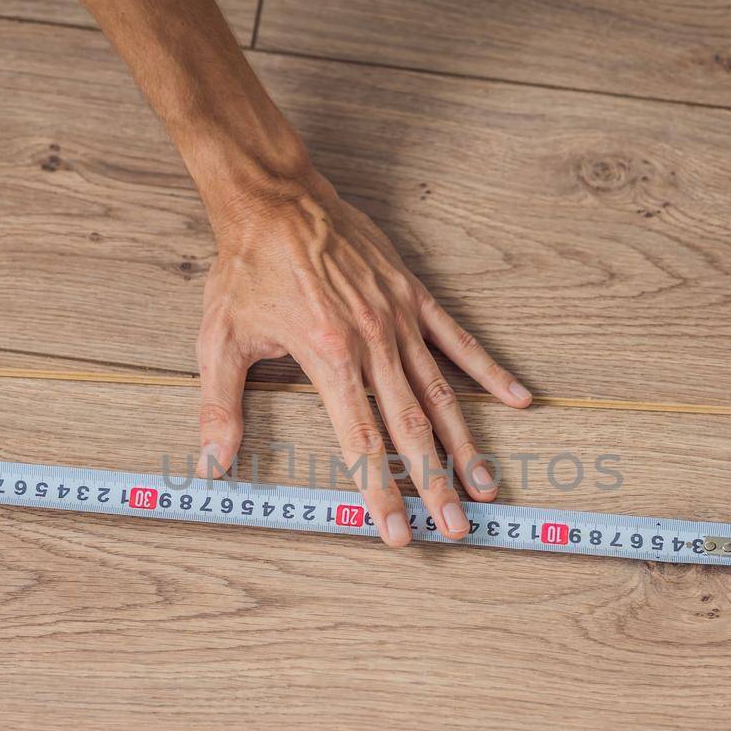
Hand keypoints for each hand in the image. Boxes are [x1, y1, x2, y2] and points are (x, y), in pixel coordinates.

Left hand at [194, 171, 531, 545]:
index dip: (380, 492)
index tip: (398, 532)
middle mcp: (372, 343)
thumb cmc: (247, 268)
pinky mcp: (413, 296)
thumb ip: (220, 405)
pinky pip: (459, 340)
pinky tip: (518, 399)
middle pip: (411, 428)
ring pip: (441, 393)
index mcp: (328, 358)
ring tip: (485, 485)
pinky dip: (489, 371)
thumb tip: (212, 463)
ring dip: (465, 443)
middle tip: (456, 528)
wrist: (277, 199)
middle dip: (435, 483)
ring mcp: (399, 319)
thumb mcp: (220, 339)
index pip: (361, 442)